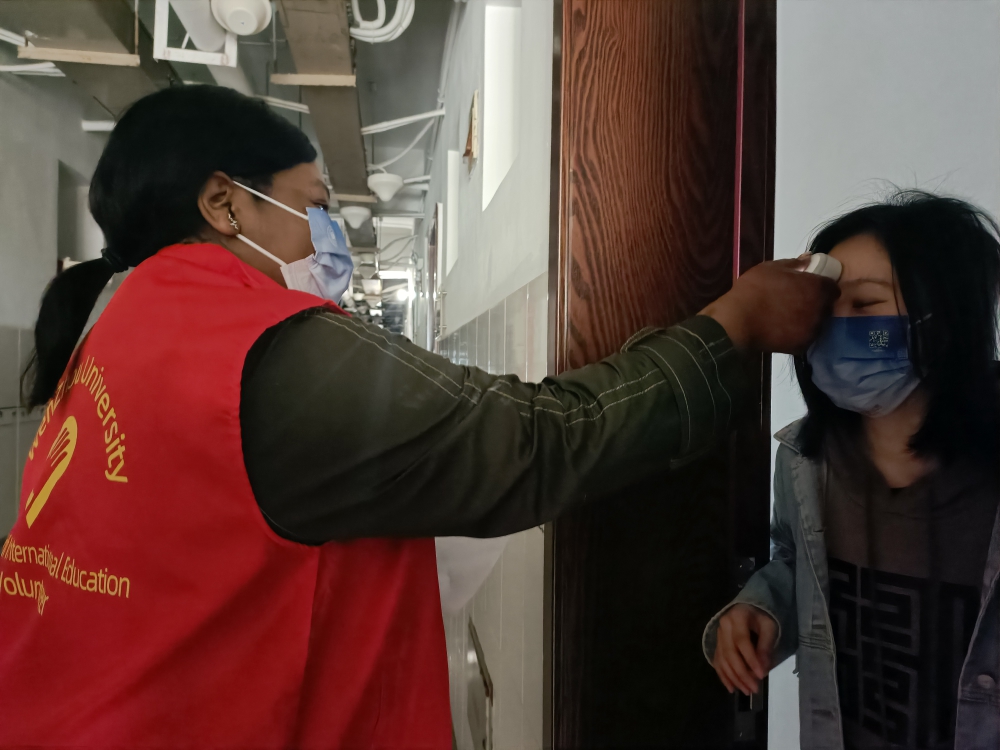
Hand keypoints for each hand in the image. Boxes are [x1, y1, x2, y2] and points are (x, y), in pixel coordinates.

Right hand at [700, 259, 838, 352]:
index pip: (833, 288)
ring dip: (808, 320)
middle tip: (798, 303)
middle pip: (827, 307)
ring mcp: (812, 330)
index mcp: (817, 287)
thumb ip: (794, 263)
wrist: (738, 321)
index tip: (810, 288)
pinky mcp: (802, 346)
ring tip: (788, 317)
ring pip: (817, 324)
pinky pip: (805, 337)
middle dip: (817, 304)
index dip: (822, 287)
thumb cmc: (754, 290)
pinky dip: (798, 334)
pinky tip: (783, 330)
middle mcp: (820, 310)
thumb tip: (808, 258)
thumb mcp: (770, 268)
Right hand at [712, 603, 777, 695]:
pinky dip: (723, 676)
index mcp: (737, 617)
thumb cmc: (761, 617)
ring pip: (723, 659)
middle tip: (754, 689)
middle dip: (742, 673)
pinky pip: (717, 661)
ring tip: (746, 691)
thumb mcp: (769, 626)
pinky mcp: (717, 644)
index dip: (750, 659)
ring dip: (734, 677)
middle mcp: (723, 626)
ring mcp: (718, 635)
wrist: (747, 608)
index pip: (742, 641)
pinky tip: (731, 688)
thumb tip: (763, 668)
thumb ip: (765, 645)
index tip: (761, 675)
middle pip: (730, 653)